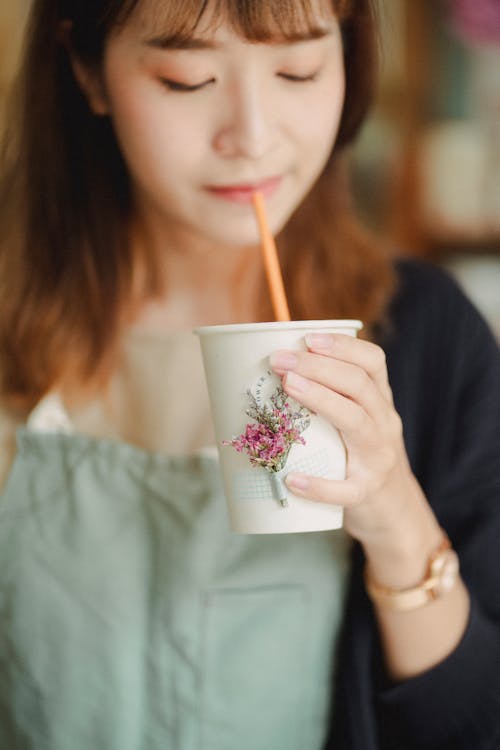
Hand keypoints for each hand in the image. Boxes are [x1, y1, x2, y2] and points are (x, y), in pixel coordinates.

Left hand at [269, 333, 436, 555]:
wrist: (395, 510)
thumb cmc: (359, 456)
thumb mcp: (356, 421)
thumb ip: (327, 398)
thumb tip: (267, 373)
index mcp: (379, 402)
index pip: (373, 362)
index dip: (343, 346)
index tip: (308, 337)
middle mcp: (384, 424)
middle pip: (359, 385)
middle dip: (319, 366)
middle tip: (280, 360)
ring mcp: (378, 459)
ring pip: (356, 423)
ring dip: (321, 399)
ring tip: (288, 385)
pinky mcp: (366, 493)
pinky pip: (345, 490)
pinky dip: (319, 485)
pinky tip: (291, 479)